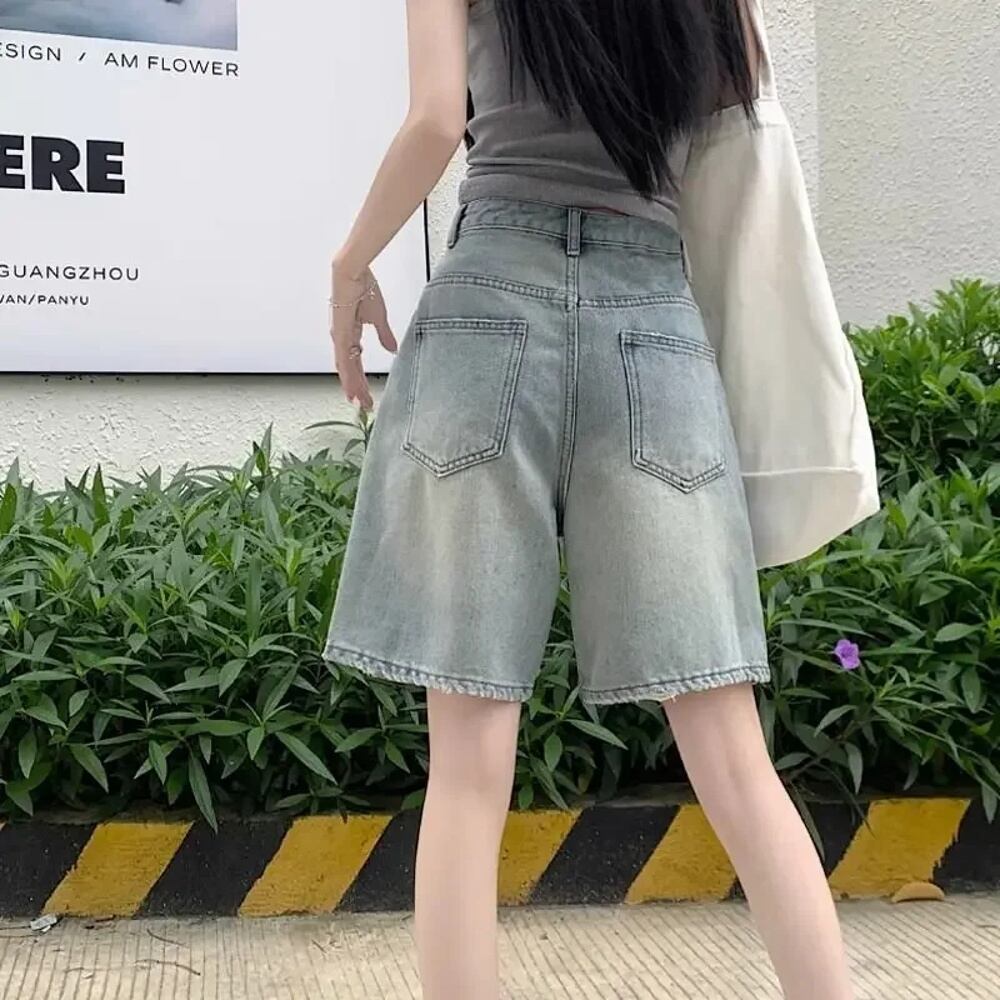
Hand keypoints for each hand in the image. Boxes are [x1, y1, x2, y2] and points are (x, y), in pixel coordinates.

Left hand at [330, 262, 396, 410]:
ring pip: (346, 369)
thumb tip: (392, 349)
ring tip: (359, 403)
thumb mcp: (380, 317)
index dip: (360, 379)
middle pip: (350, 370)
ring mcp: (341, 338)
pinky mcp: (341, 335)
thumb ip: (385, 335)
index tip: (365, 393)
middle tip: (363, 405)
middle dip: (356, 388)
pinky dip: (347, 376)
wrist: (355, 274)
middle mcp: (343, 339)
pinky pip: (344, 361)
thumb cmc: (365, 288)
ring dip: (352, 387)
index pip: (356, 362)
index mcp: (352, 334)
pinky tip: (351, 389)